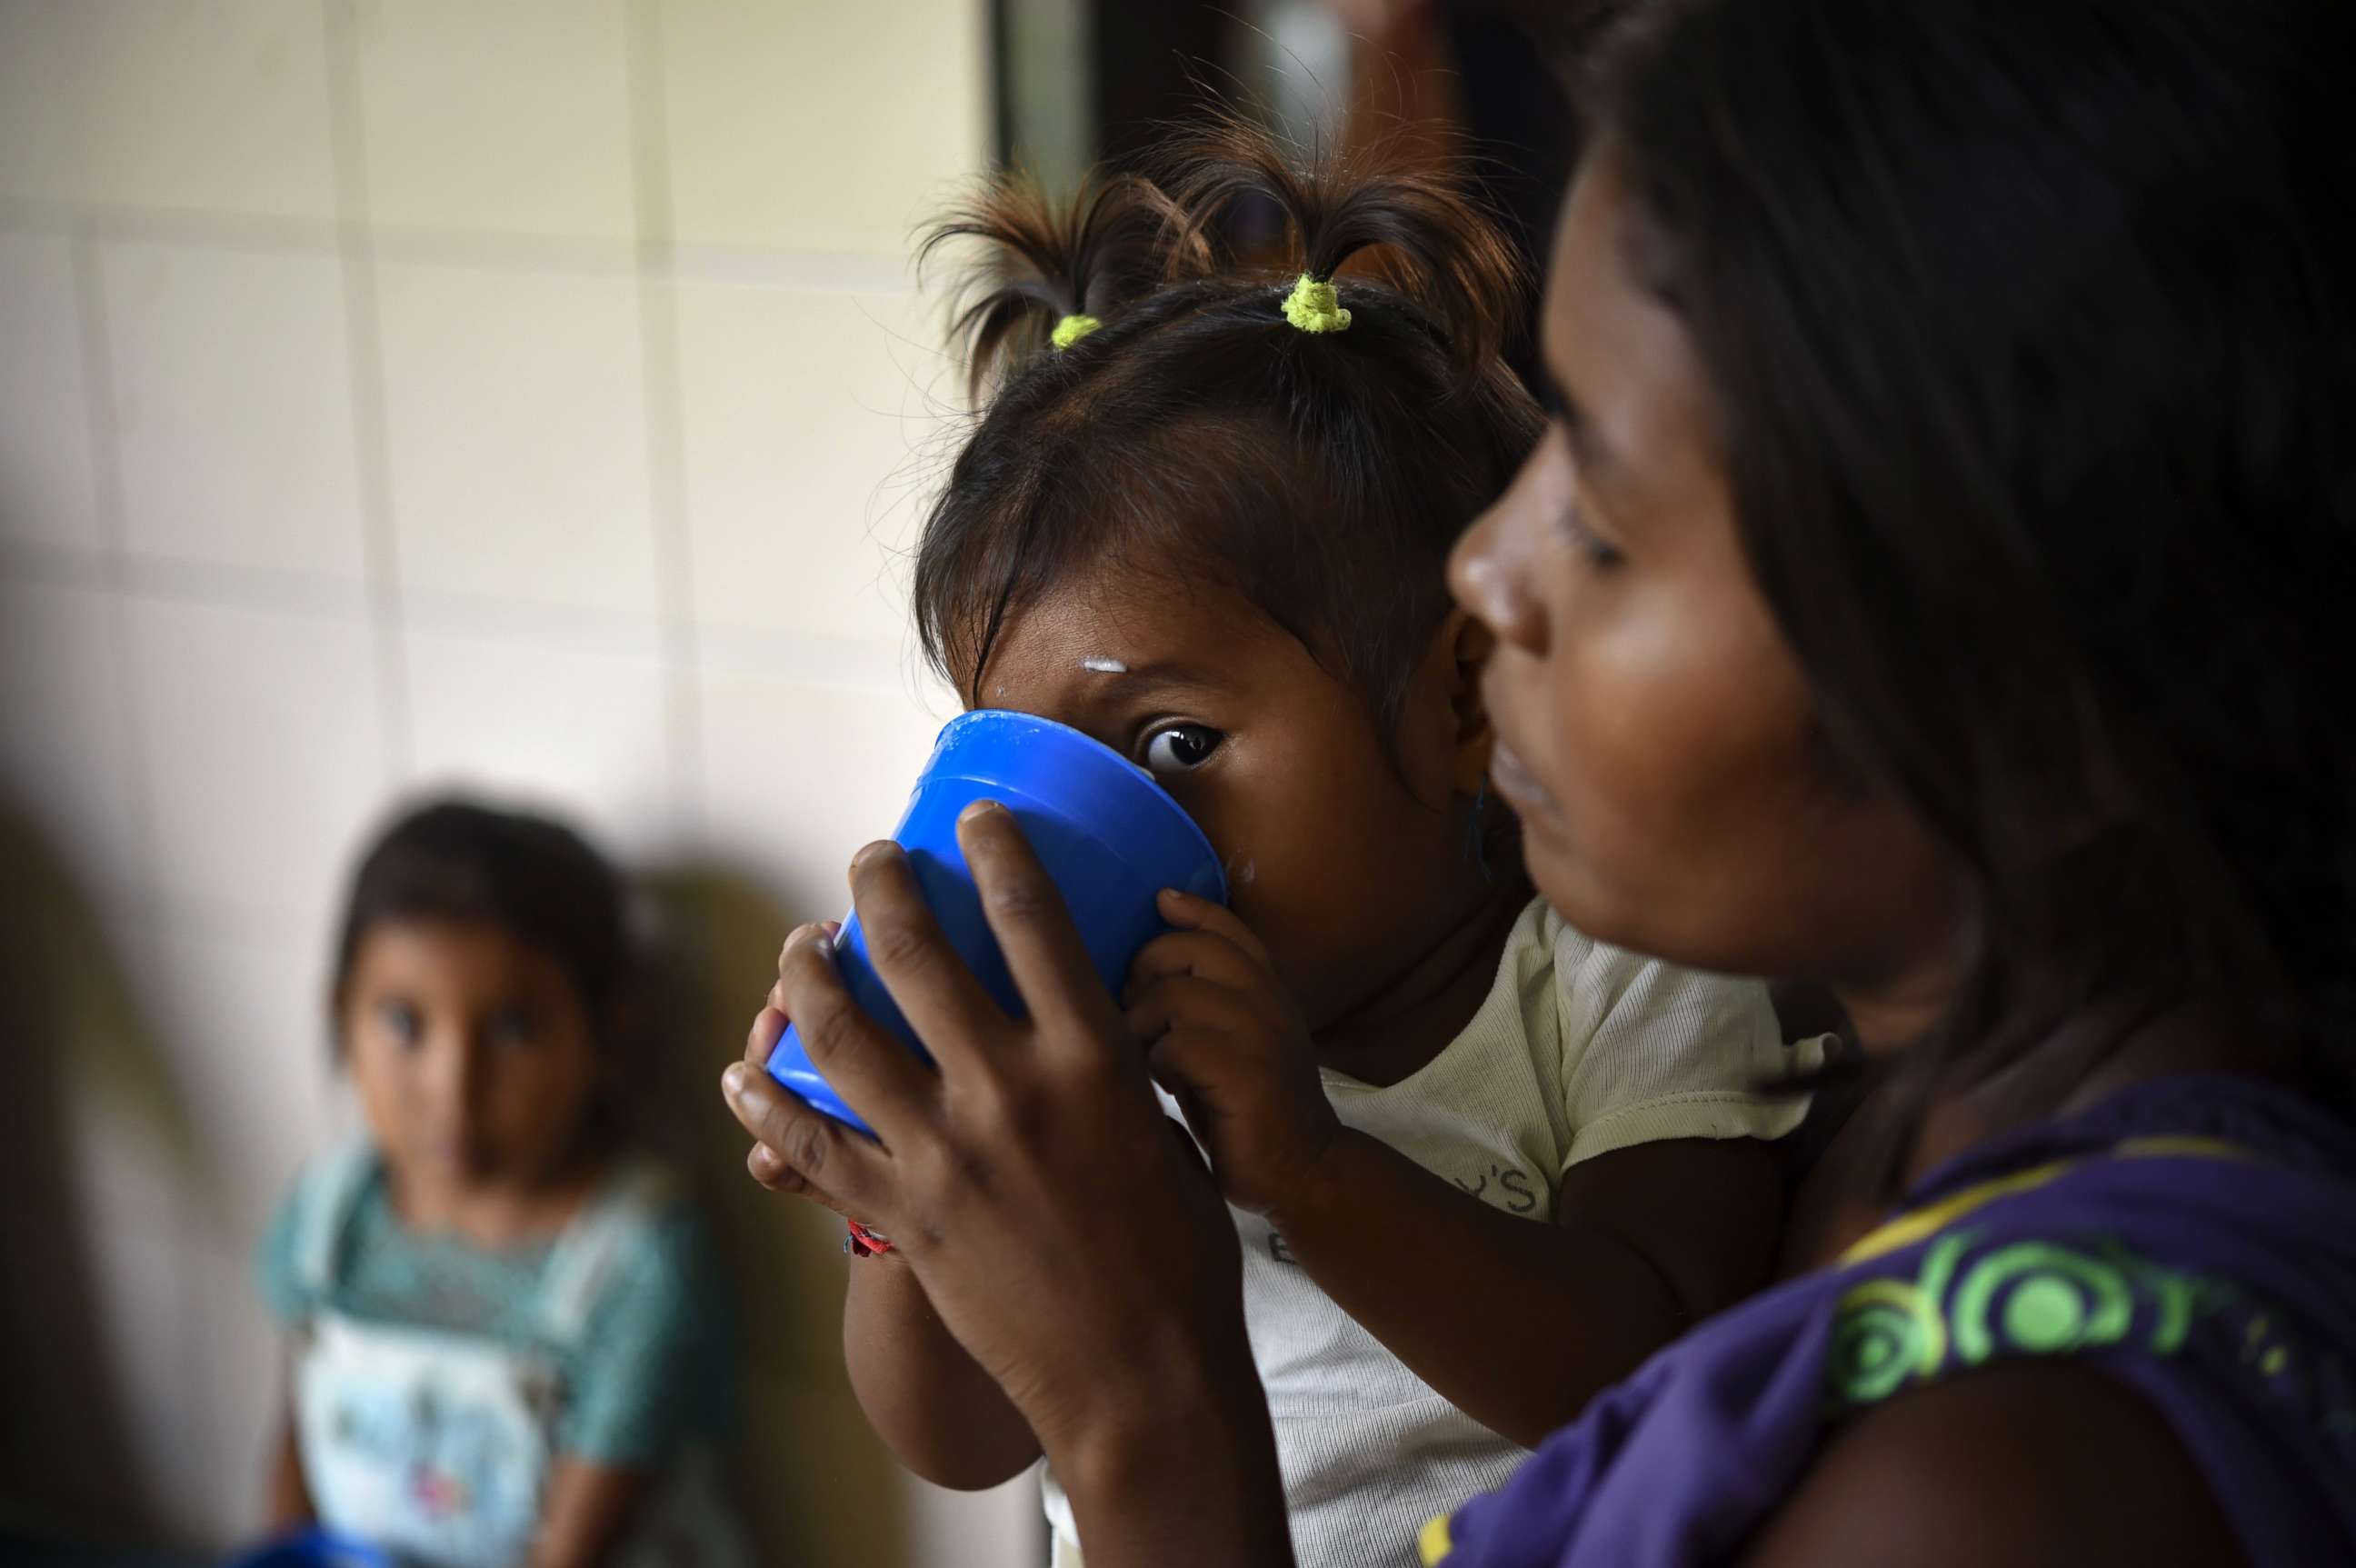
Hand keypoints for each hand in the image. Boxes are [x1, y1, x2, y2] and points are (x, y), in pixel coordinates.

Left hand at [719, 804, 1256, 1462]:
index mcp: (1093, 1061)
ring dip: (808, 974)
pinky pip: (812, 1145)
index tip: (974, 817)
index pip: (1034, 919)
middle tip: (868, 860)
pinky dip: (765, 1104)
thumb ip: (1111, 1071)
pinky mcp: (906, 1217)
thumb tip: (1087, 1021)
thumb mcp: (1164, 1133)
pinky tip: (744, 1073)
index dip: (996, 851)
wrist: (1144, 1380)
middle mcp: (1011, 1092)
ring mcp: (947, 1155)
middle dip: (880, 887)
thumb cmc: (1181, 1260)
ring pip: (843, 1034)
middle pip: (919, 953)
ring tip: (801, 943)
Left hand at [1124, 892, 1344, 1218]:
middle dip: (1144, 973)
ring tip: (1144, 1057)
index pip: (1228, 929)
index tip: (1160, 898)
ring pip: (1172, 996)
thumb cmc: (1248, 1112)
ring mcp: (1260, 1033)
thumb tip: (1136, 982)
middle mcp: (1268, 1001)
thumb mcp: (1230, 1046)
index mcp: (1267, 990)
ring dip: (1141, 1026)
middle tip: (1132, 1012)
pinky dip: (1157, 1064)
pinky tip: (1163, 1086)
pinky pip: (1175, 1045)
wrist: (1306, 1174)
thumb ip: (1200, 1009)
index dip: (1192, 909)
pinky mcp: (1246, 1073)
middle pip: (1187, 951)